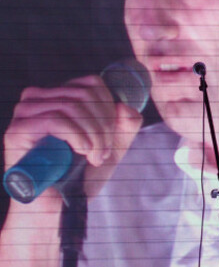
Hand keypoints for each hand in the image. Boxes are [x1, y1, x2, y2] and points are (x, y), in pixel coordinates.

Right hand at [1, 75, 142, 265]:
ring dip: (93, 134)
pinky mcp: (17, 129)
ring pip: (73, 106)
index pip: (92, 83)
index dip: (109, 108)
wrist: (57, 208)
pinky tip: (82, 153)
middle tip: (102, 154)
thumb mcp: (113, 145)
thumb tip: (125, 107)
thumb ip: (127, 125)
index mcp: (59, 94)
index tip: (110, 138)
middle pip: (85, 94)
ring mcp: (25, 112)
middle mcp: (39, 98)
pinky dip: (77, 136)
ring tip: (95, 157)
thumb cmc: (81, 176)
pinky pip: (56, 119)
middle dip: (103, 125)